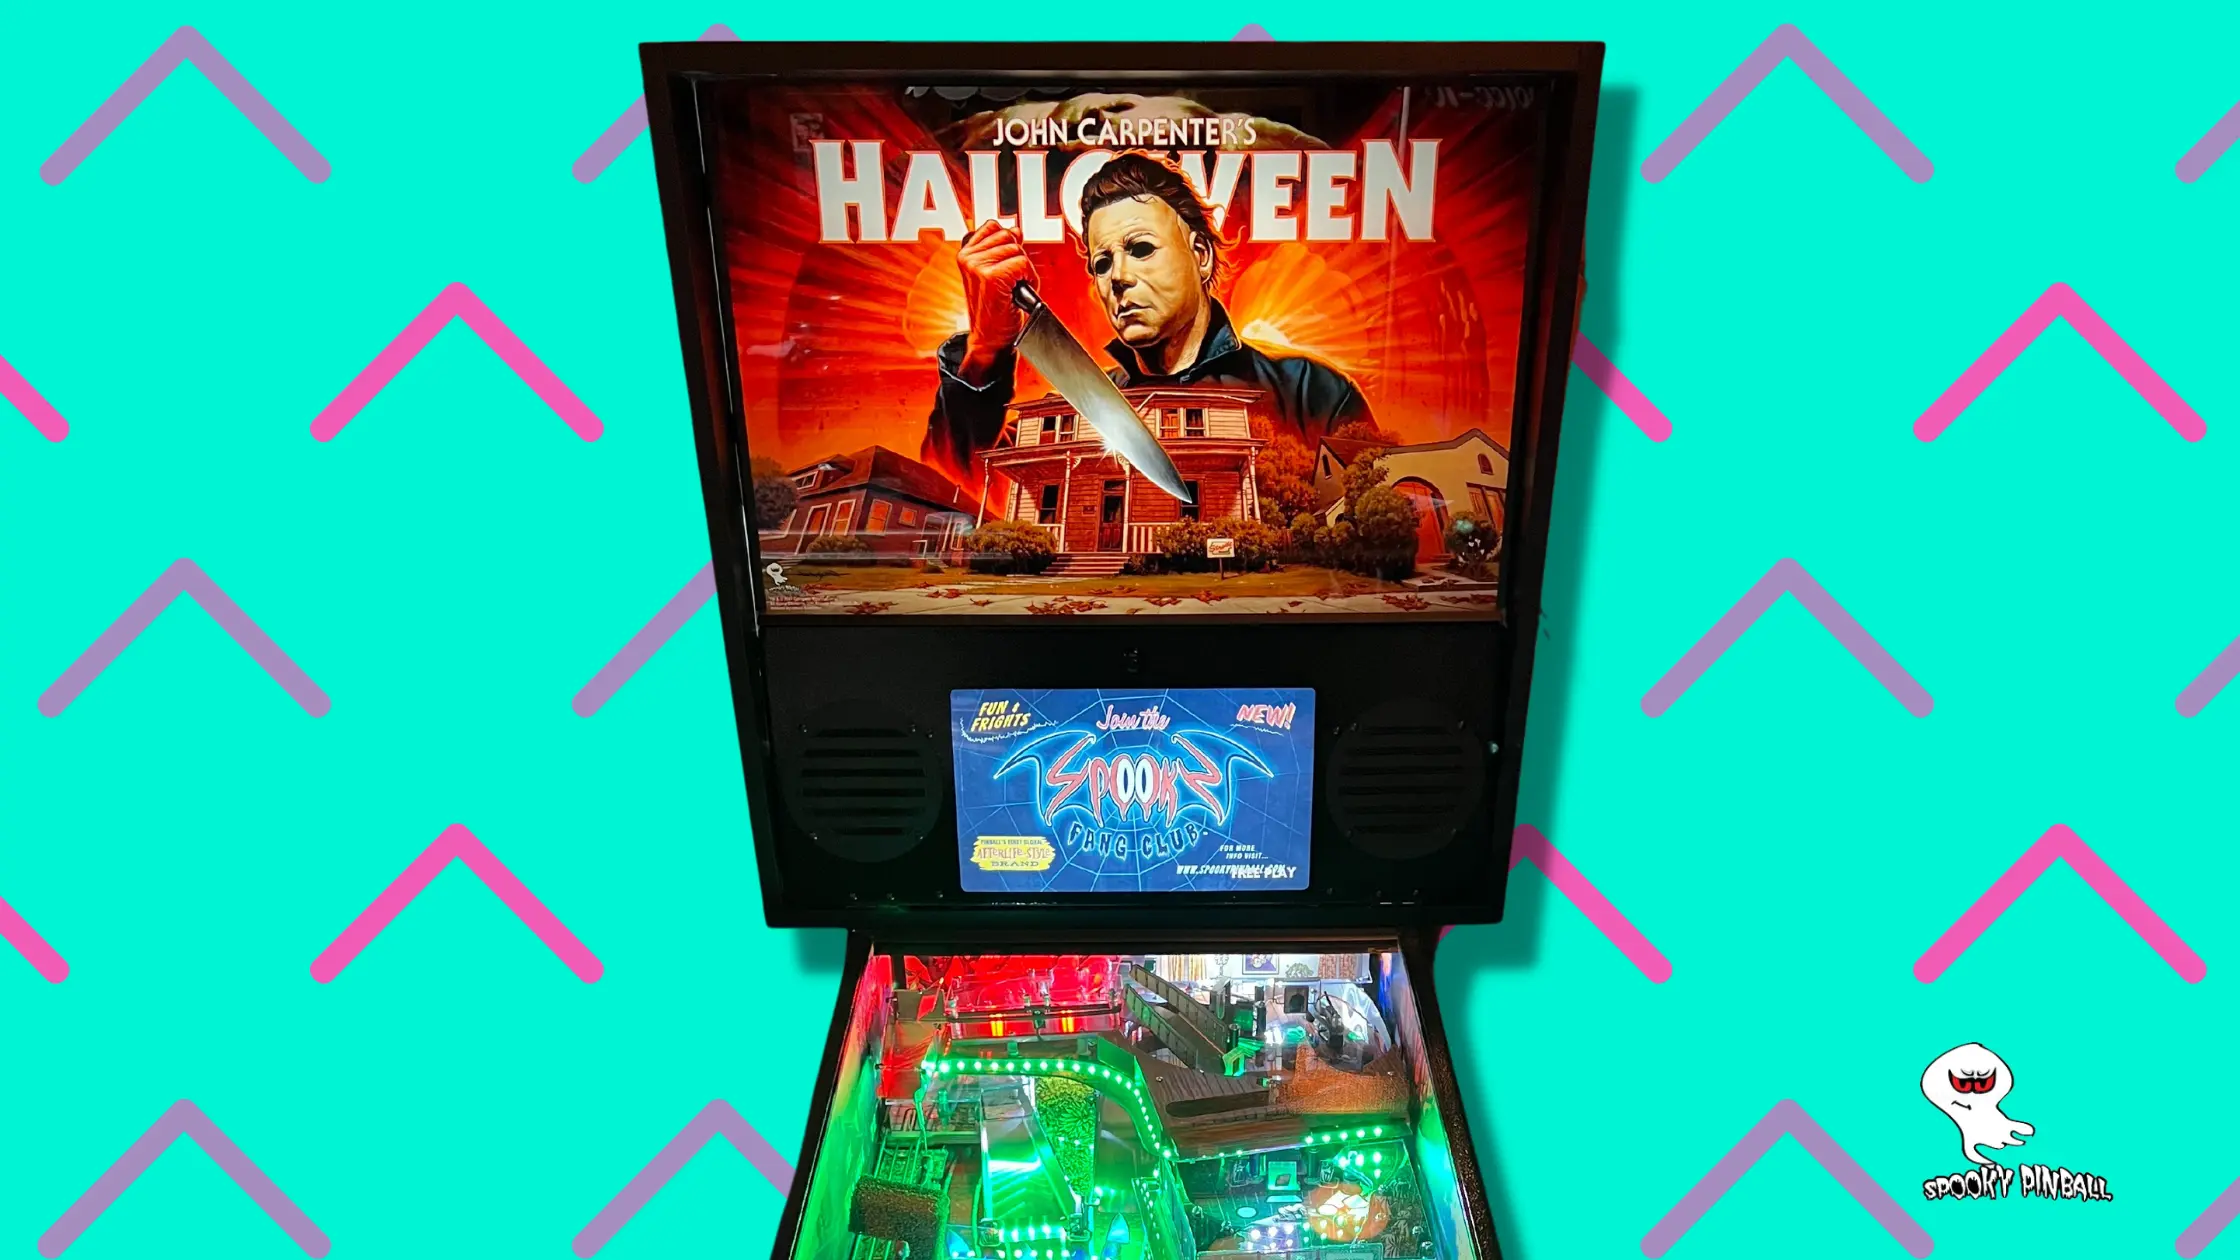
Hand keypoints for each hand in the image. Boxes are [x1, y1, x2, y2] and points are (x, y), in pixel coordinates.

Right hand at [956, 220, 1035, 384]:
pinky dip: (1029, 280)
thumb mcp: (992, 273)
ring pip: (1018, 250)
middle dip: (1017, 258)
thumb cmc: (993, 311)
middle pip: (1009, 236)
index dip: (1008, 244)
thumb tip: (1015, 229)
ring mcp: (978, 266)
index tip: (1006, 264)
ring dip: (1024, 271)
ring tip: (1012, 290)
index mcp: (965, 253)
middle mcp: (968, 258)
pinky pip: (1023, 263)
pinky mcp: (992, 276)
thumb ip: (1000, 249)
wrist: (989, 339)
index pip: (994, 227)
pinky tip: (1017, 294)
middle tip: (1010, 282)